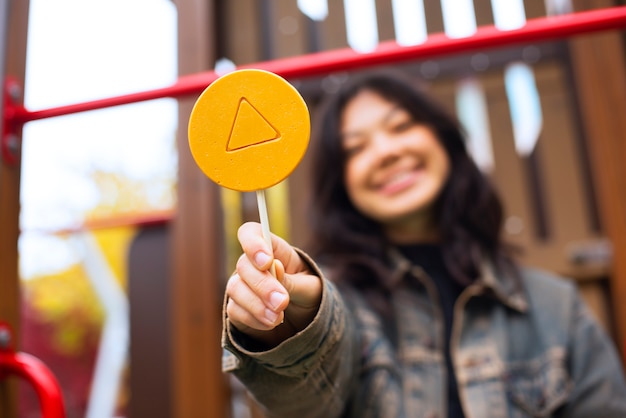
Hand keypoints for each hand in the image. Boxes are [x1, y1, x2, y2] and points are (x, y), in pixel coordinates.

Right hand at [226, 222, 321, 346]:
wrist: (303, 321)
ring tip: (278, 318)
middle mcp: (252, 265)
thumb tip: (275, 270)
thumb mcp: (310, 287)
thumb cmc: (308, 295)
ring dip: (257, 305)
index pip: (251, 233)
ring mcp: (242, 286)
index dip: (253, 243)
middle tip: (282, 302)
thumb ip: (294, 280)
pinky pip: (235, 311)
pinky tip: (271, 324)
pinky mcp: (237, 308)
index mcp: (273, 250)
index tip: (267, 261)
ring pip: (235, 288)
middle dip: (263, 285)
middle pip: (243, 265)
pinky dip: (254, 320)